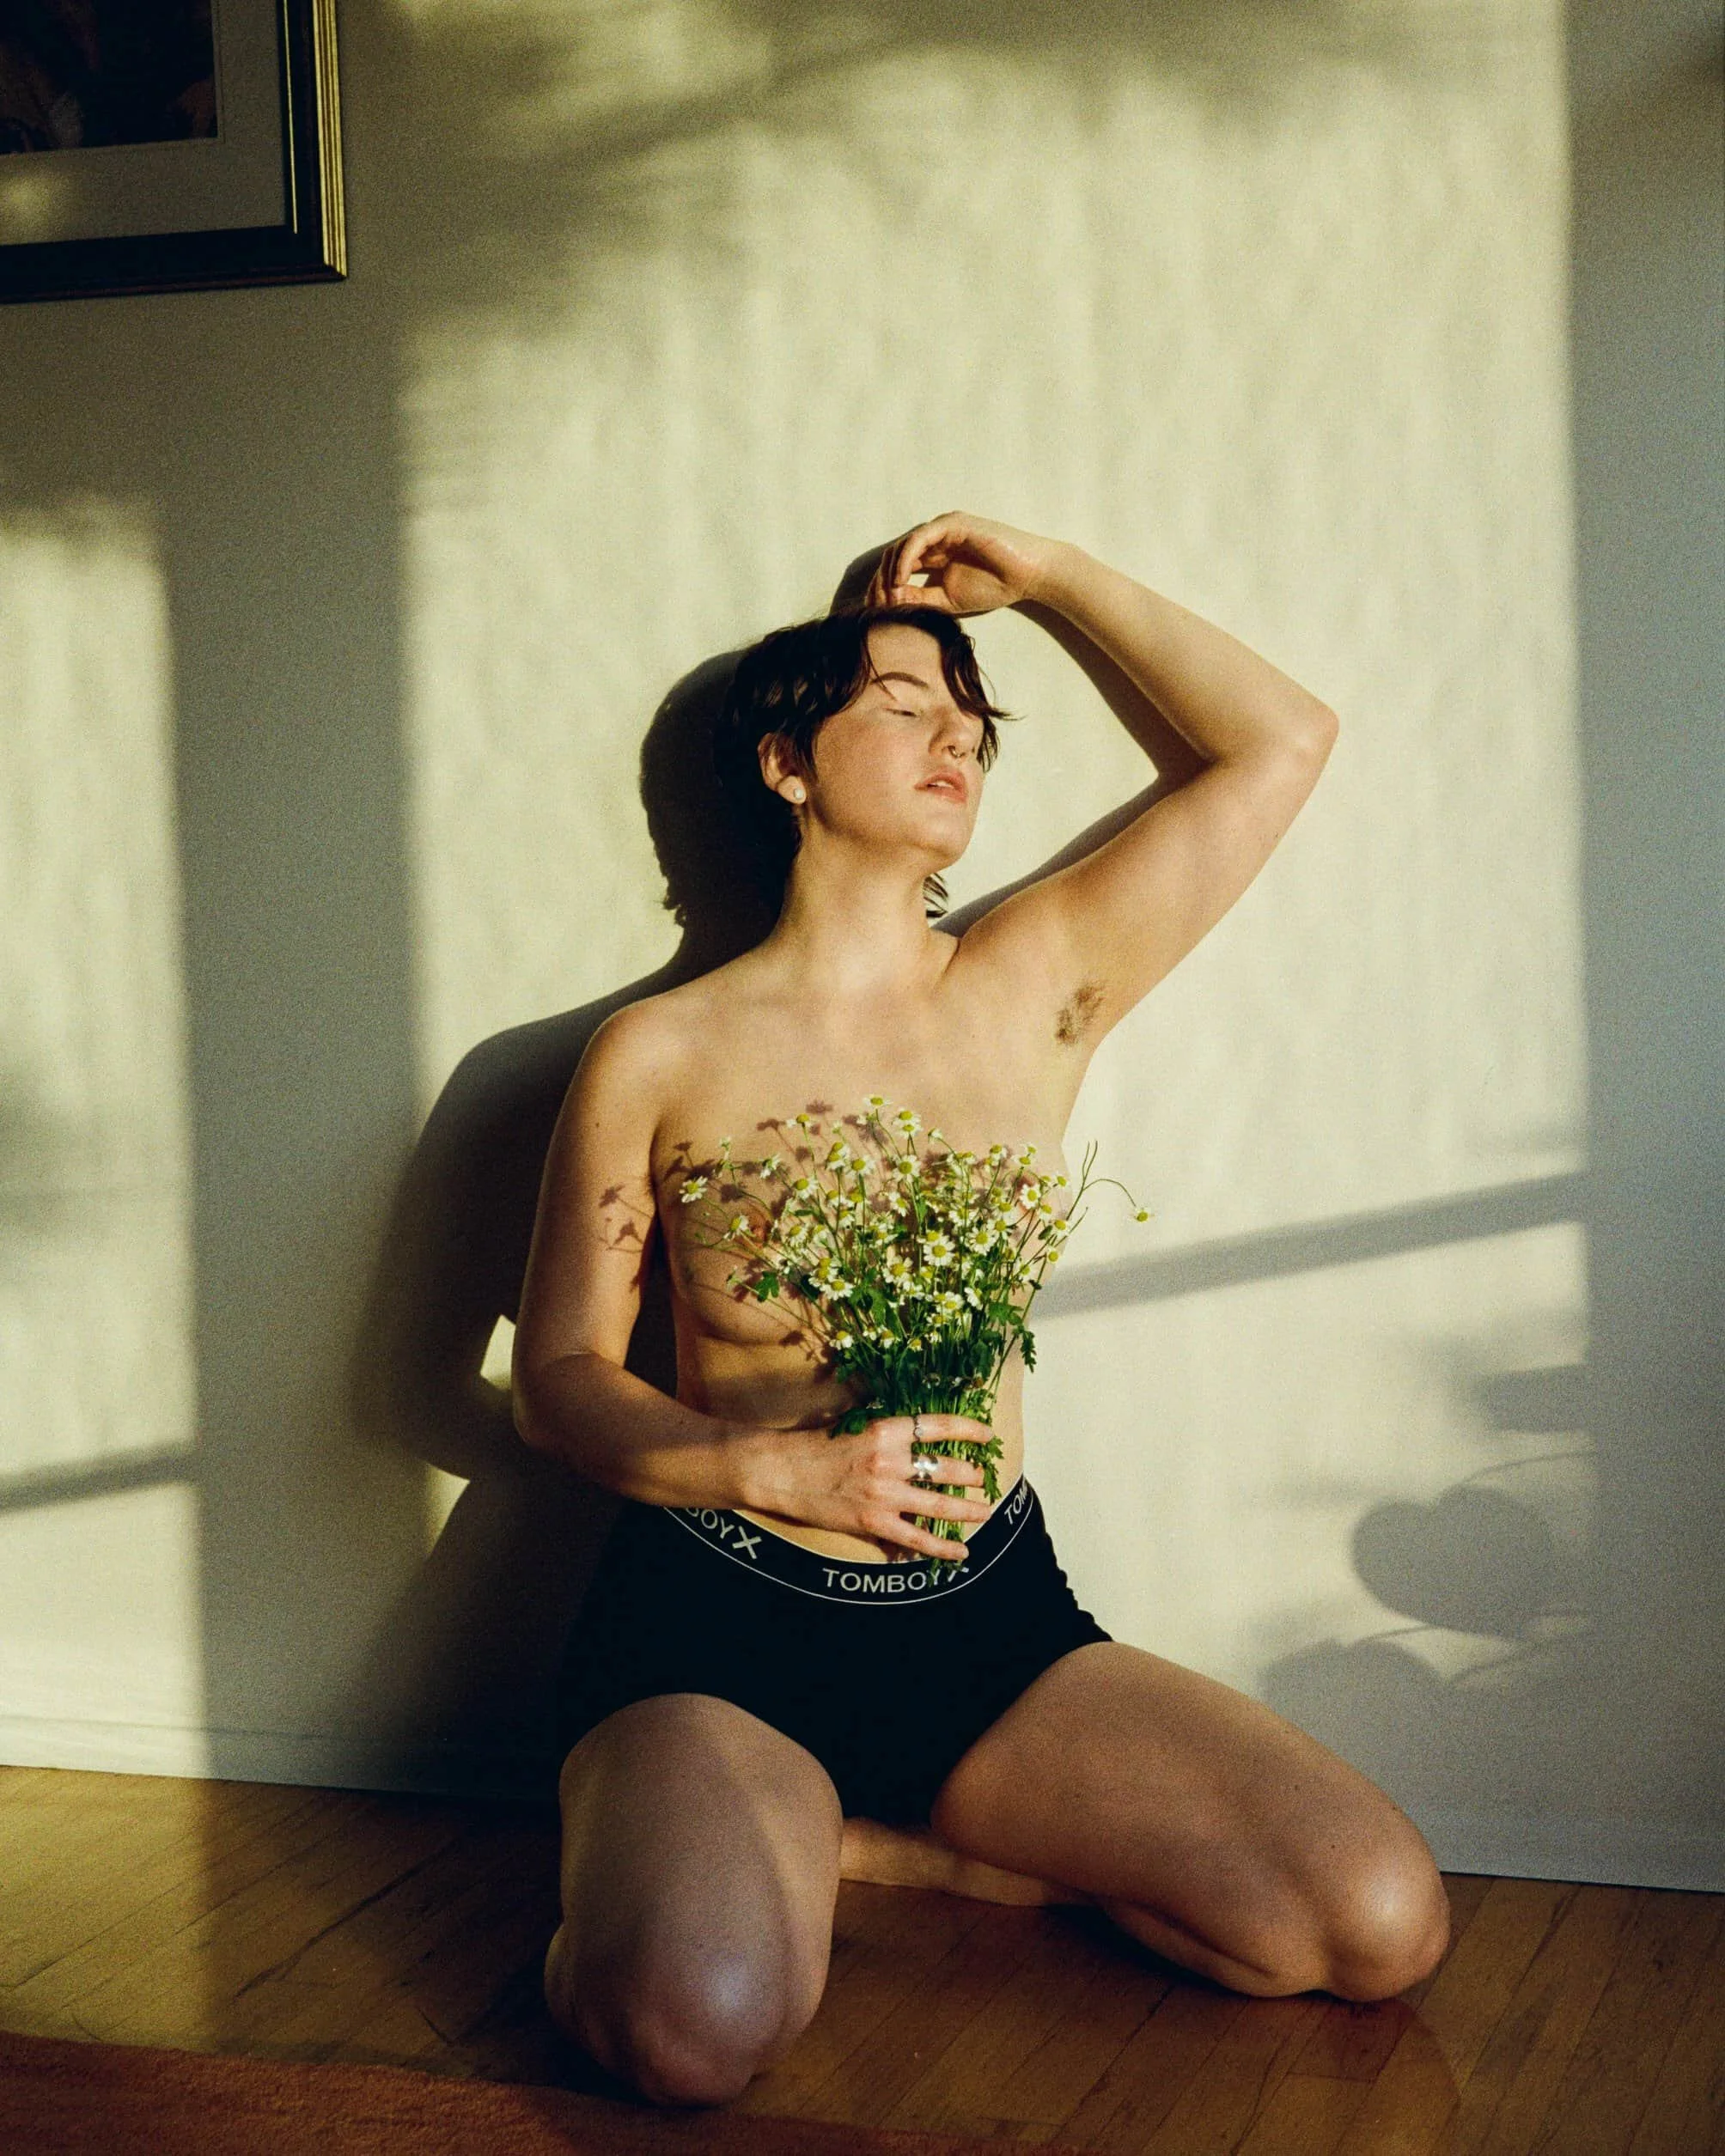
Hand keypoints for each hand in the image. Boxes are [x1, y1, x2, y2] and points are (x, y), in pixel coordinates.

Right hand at [771, 1412, 995, 1561]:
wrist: (780, 1471)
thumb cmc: (814, 1445)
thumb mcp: (854, 1425)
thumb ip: (887, 1433)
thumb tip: (918, 1436)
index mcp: (885, 1429)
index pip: (938, 1425)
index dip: (969, 1429)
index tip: (987, 1435)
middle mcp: (889, 1460)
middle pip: (946, 1467)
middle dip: (972, 1474)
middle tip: (983, 1478)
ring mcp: (883, 1494)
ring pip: (940, 1505)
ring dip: (968, 1509)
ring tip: (986, 1511)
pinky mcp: (873, 1522)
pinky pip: (917, 1539)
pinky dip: (942, 1548)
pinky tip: (961, 1552)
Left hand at [865, 512, 1064, 618]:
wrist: (1027, 575)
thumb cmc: (995, 586)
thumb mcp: (946, 601)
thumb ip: (919, 599)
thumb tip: (888, 605)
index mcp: (933, 556)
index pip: (898, 569)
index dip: (883, 589)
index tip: (876, 613)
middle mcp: (934, 540)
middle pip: (894, 556)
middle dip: (881, 582)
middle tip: (876, 606)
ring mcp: (942, 529)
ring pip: (902, 546)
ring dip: (890, 573)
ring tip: (889, 597)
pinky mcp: (951, 524)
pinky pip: (919, 539)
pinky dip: (905, 560)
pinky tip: (900, 581)